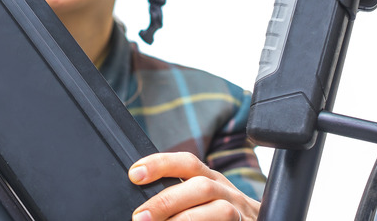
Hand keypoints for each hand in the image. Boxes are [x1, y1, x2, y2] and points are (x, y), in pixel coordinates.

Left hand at [128, 152, 259, 220]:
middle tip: (140, 217)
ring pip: (220, 210)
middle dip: (166, 202)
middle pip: (200, 187)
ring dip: (185, 220)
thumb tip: (143, 208)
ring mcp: (242, 213)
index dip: (160, 164)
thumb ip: (178, 196)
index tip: (134, 174)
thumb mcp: (201, 198)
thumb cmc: (220, 215)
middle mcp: (227, 192)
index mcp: (211, 179)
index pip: (187, 162)